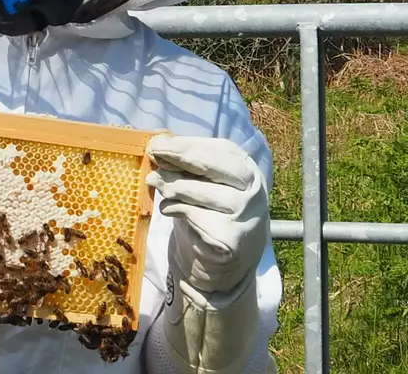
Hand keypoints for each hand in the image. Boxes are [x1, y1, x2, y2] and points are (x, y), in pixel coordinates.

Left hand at [146, 134, 268, 295]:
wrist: (226, 265)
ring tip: (157, 184)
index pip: (220, 150)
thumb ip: (189, 166)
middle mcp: (253, 191)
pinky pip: (193, 216)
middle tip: (153, 154)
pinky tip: (169, 209)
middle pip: (213, 166)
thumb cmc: (212, 213)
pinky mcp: (229, 239)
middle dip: (179, 157)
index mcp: (248, 170)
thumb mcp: (206, 184)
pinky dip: (175, 209)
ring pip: (200, 191)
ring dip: (173, 186)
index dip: (187, 145)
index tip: (158, 143)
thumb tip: (159, 143)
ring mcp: (245, 216)